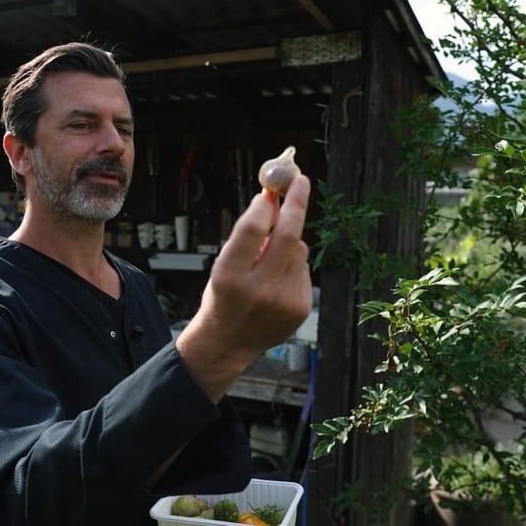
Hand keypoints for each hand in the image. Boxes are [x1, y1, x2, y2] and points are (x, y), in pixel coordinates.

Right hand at [176, 175, 311, 400]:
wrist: (227, 343)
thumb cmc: (223, 297)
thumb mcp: (223, 265)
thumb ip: (248, 236)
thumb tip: (274, 199)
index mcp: (229, 276)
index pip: (253, 229)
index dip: (264, 204)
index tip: (272, 190)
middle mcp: (258, 290)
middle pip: (287, 236)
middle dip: (297, 204)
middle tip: (301, 182)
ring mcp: (283, 301)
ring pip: (298, 250)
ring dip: (289, 242)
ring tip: (269, 261)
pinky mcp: (300, 308)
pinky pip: (303, 269)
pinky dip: (292, 265)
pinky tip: (277, 282)